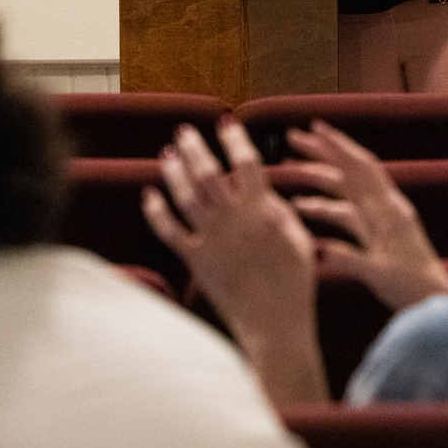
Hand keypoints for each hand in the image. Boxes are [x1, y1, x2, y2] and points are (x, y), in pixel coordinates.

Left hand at [142, 118, 329, 402]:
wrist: (275, 324)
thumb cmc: (295, 284)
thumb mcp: (299, 239)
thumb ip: (278, 209)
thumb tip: (261, 189)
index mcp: (261, 210)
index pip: (245, 163)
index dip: (234, 139)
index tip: (226, 123)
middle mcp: (232, 219)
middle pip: (207, 172)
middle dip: (195, 147)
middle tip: (184, 131)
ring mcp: (211, 239)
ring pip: (184, 196)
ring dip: (173, 172)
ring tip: (167, 154)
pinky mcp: (196, 260)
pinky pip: (169, 231)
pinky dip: (156, 211)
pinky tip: (149, 195)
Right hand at [280, 120, 447, 309]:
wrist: (433, 299)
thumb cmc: (412, 287)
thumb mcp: (379, 275)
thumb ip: (348, 260)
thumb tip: (318, 249)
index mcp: (388, 211)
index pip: (359, 168)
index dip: (337, 146)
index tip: (315, 128)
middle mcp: (385, 207)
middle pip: (349, 170)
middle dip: (322, 152)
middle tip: (294, 139)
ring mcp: (380, 218)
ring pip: (345, 189)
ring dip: (318, 178)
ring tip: (290, 170)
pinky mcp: (376, 231)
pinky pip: (346, 210)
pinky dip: (324, 204)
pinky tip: (304, 207)